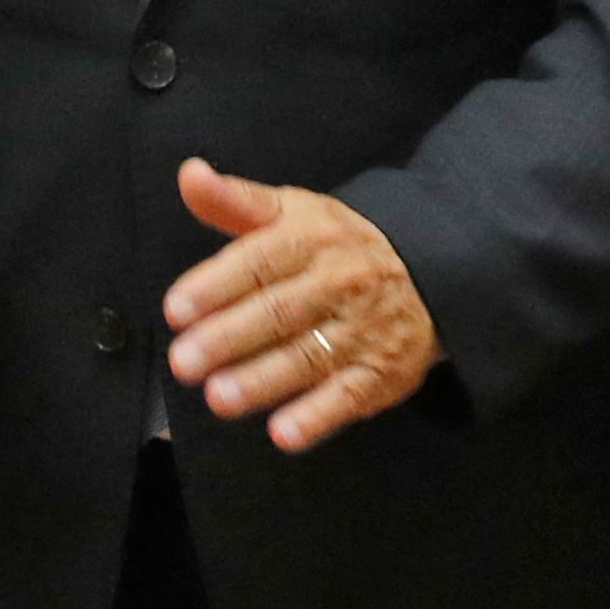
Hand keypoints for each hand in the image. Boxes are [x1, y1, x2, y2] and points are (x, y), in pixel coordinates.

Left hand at [164, 160, 439, 452]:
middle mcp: (341, 281)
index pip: (262, 258)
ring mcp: (365, 330)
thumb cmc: (339, 246)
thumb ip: (236, 202)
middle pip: (281, 310)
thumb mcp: (294, 213)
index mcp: (315, 237)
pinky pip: (350, 396)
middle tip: (184, 361)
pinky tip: (285, 434)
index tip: (176, 307)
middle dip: (231, 336)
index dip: (218, 283)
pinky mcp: (382, 373)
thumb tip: (188, 174)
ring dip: (264, 378)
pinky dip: (319, 417)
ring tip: (219, 397)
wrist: (433, 272)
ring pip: (310, 354)